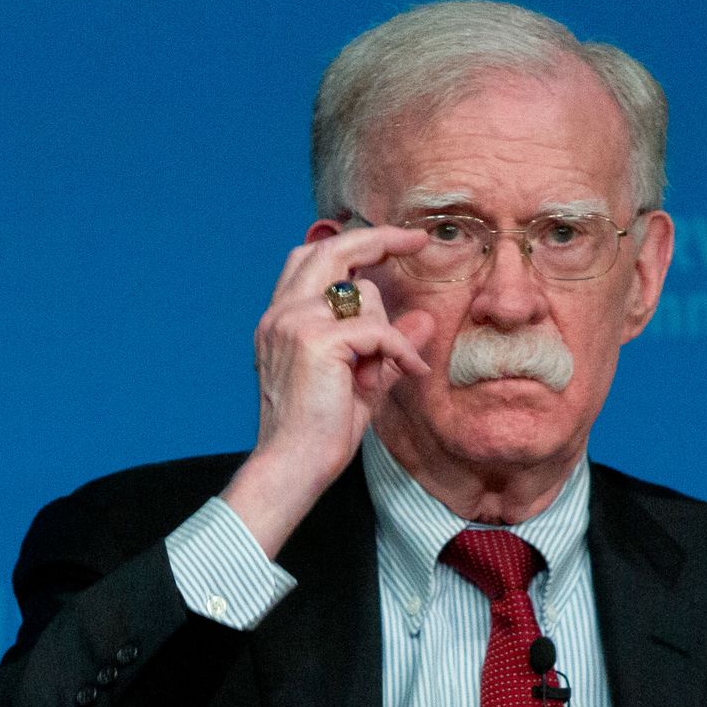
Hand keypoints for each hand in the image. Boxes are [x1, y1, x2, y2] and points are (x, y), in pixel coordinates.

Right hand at [222, 225, 434, 556]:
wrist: (291, 467)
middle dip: (378, 238)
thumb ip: (387, 346)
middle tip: (417, 239)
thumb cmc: (318, 432)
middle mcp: (282, 314)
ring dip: (386, 331)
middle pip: (331, 250)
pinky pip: (378, 330)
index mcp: (280, 320)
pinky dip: (399, 350)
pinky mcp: (316, 341)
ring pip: (363, 295)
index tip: (391, 242)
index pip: (310, 260)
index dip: (350, 244)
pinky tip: (408, 372)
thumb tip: (425, 317)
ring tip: (380, 373)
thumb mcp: (361, 380)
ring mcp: (295, 323)